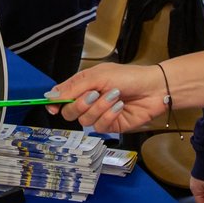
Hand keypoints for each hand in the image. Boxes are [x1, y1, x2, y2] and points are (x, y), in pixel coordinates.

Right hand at [51, 63, 168, 133]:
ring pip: (85, 120)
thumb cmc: (128, 76)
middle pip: (69, 113)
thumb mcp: (97, 76)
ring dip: (100, 107)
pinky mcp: (111, 126)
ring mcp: (99, 115)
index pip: (61, 97)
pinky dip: (109, 115)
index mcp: (82, 86)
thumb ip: (73, 88)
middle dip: (80, 104)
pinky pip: (100, 126)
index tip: (53, 108)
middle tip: (94, 94)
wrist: (153, 88)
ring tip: (115, 95)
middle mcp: (88, 102)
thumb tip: (50, 96)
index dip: (54, 104)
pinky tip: (120, 106)